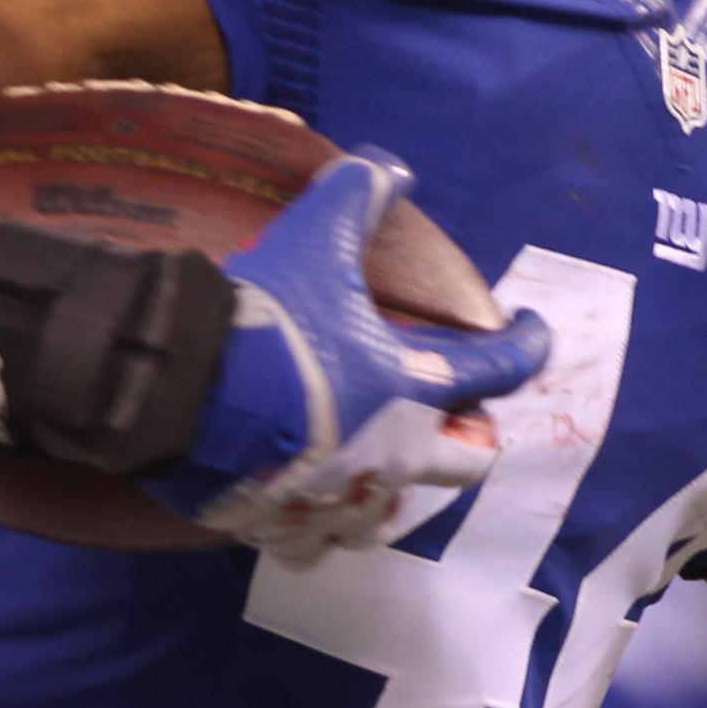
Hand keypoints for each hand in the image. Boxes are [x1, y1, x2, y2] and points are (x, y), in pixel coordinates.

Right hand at [143, 152, 550, 560]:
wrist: (175, 389)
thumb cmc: (264, 318)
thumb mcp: (314, 237)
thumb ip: (358, 194)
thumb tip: (391, 165)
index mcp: (409, 387)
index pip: (498, 370)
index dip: (527, 345)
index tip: (531, 331)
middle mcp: (388, 456)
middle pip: (465, 464)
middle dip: (470, 440)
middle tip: (455, 416)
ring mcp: (334, 501)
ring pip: (388, 517)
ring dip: (392, 490)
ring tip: (377, 465)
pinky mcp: (275, 526)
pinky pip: (311, 542)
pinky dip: (314, 524)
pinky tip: (302, 502)